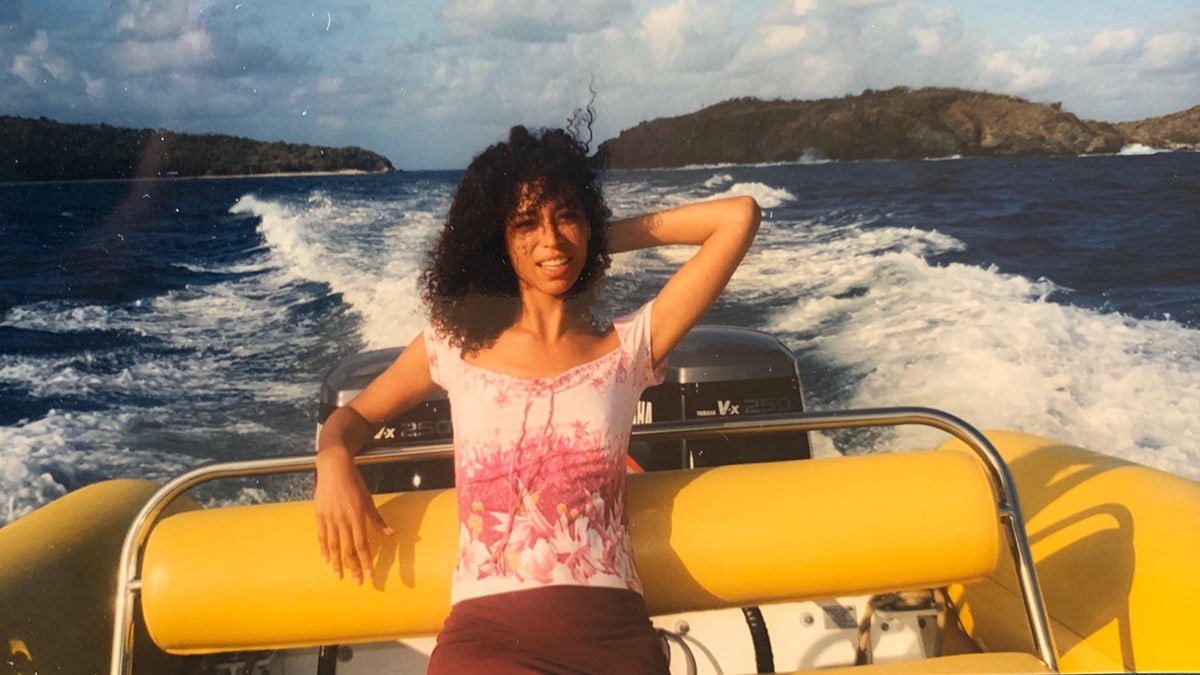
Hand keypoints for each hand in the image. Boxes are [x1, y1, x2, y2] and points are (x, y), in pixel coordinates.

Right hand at [314, 448, 394, 584]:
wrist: (333, 467)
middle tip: (357, 583)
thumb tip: (390, 534)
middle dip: (353, 568)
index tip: (369, 575)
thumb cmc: (354, 482)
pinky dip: (324, 549)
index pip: (363, 545)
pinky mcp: (319, 516)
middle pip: (348, 549)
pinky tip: (326, 559)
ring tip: (339, 577)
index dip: (366, 562)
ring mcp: (329, 519)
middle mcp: (343, 521)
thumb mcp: (368, 499)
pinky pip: (321, 536)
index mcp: (357, 517)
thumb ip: (377, 519)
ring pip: (333, 546)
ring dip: (337, 563)